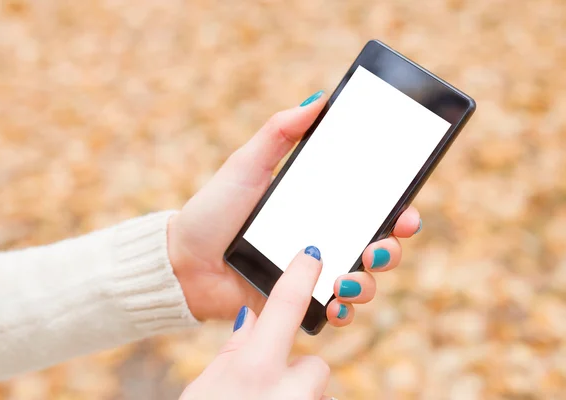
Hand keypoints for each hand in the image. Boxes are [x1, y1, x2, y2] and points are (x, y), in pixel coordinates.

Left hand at [168, 91, 421, 322]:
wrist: (184, 261)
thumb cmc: (214, 210)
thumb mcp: (246, 164)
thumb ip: (279, 132)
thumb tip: (319, 99)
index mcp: (318, 206)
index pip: (370, 207)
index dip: (397, 209)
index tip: (406, 210)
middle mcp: (322, 239)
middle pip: (378, 245)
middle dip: (391, 249)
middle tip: (379, 246)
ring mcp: (313, 273)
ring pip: (364, 281)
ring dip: (369, 283)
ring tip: (346, 279)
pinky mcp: (299, 302)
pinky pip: (335, 311)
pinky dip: (343, 311)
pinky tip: (335, 305)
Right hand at [180, 248, 334, 399]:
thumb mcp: (207, 383)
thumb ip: (233, 347)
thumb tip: (250, 319)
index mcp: (255, 367)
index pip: (286, 304)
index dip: (301, 275)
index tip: (311, 255)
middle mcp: (288, 391)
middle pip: (313, 365)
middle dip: (296, 370)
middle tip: (269, 385)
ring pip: (318, 392)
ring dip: (298, 396)